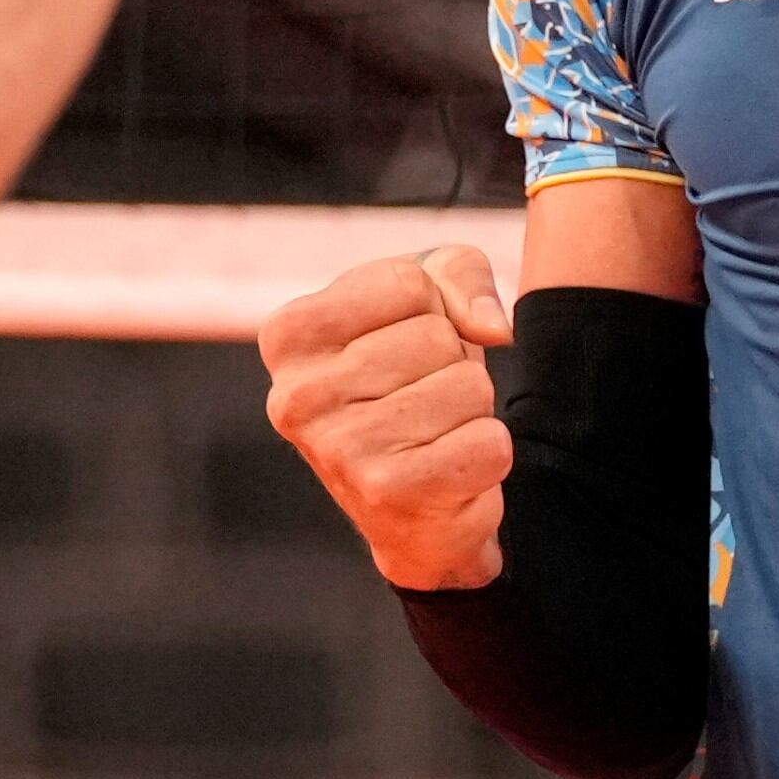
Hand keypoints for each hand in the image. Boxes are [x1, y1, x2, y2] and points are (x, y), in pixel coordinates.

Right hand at [260, 246, 517, 589]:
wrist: (413, 505)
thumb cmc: (412, 379)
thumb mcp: (427, 300)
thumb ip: (459, 274)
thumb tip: (492, 329)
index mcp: (287, 335)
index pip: (406, 285)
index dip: (431, 307)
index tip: (402, 344)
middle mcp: (295, 394)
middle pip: (437, 336)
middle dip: (451, 362)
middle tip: (421, 397)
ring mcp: (338, 449)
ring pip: (468, 386)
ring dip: (471, 408)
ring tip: (434, 430)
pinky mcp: (389, 493)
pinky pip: (489, 443)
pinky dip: (489, 452)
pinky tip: (451, 466)